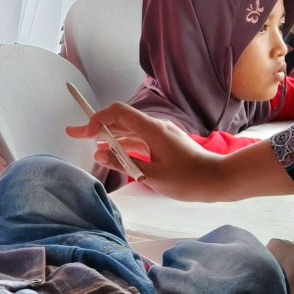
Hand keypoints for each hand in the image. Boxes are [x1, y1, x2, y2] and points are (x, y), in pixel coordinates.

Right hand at [63, 102, 212, 195]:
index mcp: (151, 129)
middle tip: (73, 133)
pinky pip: (139, 139)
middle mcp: (155, 126)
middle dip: (96, 126)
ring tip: (89, 146)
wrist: (219, 180)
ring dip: (109, 137)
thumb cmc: (188, 180)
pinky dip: (124, 144)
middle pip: (120, 120)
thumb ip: (123, 163)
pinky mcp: (165, 143)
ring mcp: (161, 134)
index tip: (82, 132)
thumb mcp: (151, 175)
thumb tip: (99, 154)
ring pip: (129, 130)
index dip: (96, 119)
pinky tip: (113, 153)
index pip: (117, 113)